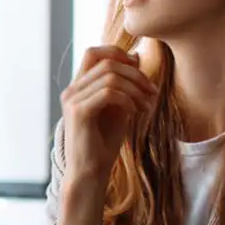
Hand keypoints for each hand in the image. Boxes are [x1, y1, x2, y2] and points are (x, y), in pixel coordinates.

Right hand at [58, 46, 157, 224]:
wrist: (90, 172)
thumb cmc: (103, 144)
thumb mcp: (119, 108)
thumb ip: (123, 85)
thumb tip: (136, 57)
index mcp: (78, 87)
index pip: (94, 52)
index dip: (120, 54)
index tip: (141, 73)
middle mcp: (72, 90)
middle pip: (107, 61)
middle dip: (136, 74)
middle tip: (152, 93)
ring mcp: (73, 100)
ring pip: (110, 76)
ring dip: (136, 89)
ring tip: (148, 106)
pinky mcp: (79, 112)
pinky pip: (108, 93)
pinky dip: (127, 99)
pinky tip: (135, 112)